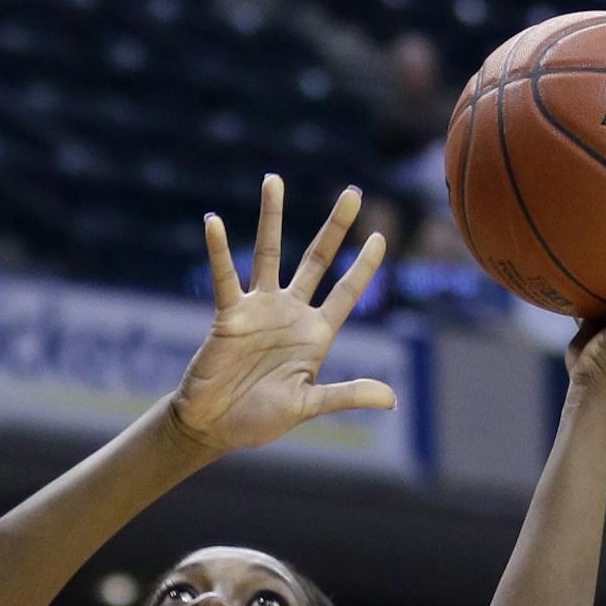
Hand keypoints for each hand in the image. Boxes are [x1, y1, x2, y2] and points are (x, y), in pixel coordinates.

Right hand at [165, 176, 393, 457]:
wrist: (213, 426)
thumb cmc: (258, 419)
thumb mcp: (307, 405)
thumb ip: (346, 394)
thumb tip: (392, 399)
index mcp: (314, 335)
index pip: (346, 292)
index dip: (364, 267)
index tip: (381, 237)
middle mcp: (290, 313)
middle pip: (316, 259)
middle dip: (335, 227)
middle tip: (353, 192)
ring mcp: (259, 309)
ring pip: (268, 253)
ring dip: (272, 217)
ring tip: (274, 179)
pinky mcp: (229, 314)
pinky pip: (225, 277)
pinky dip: (219, 251)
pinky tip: (214, 223)